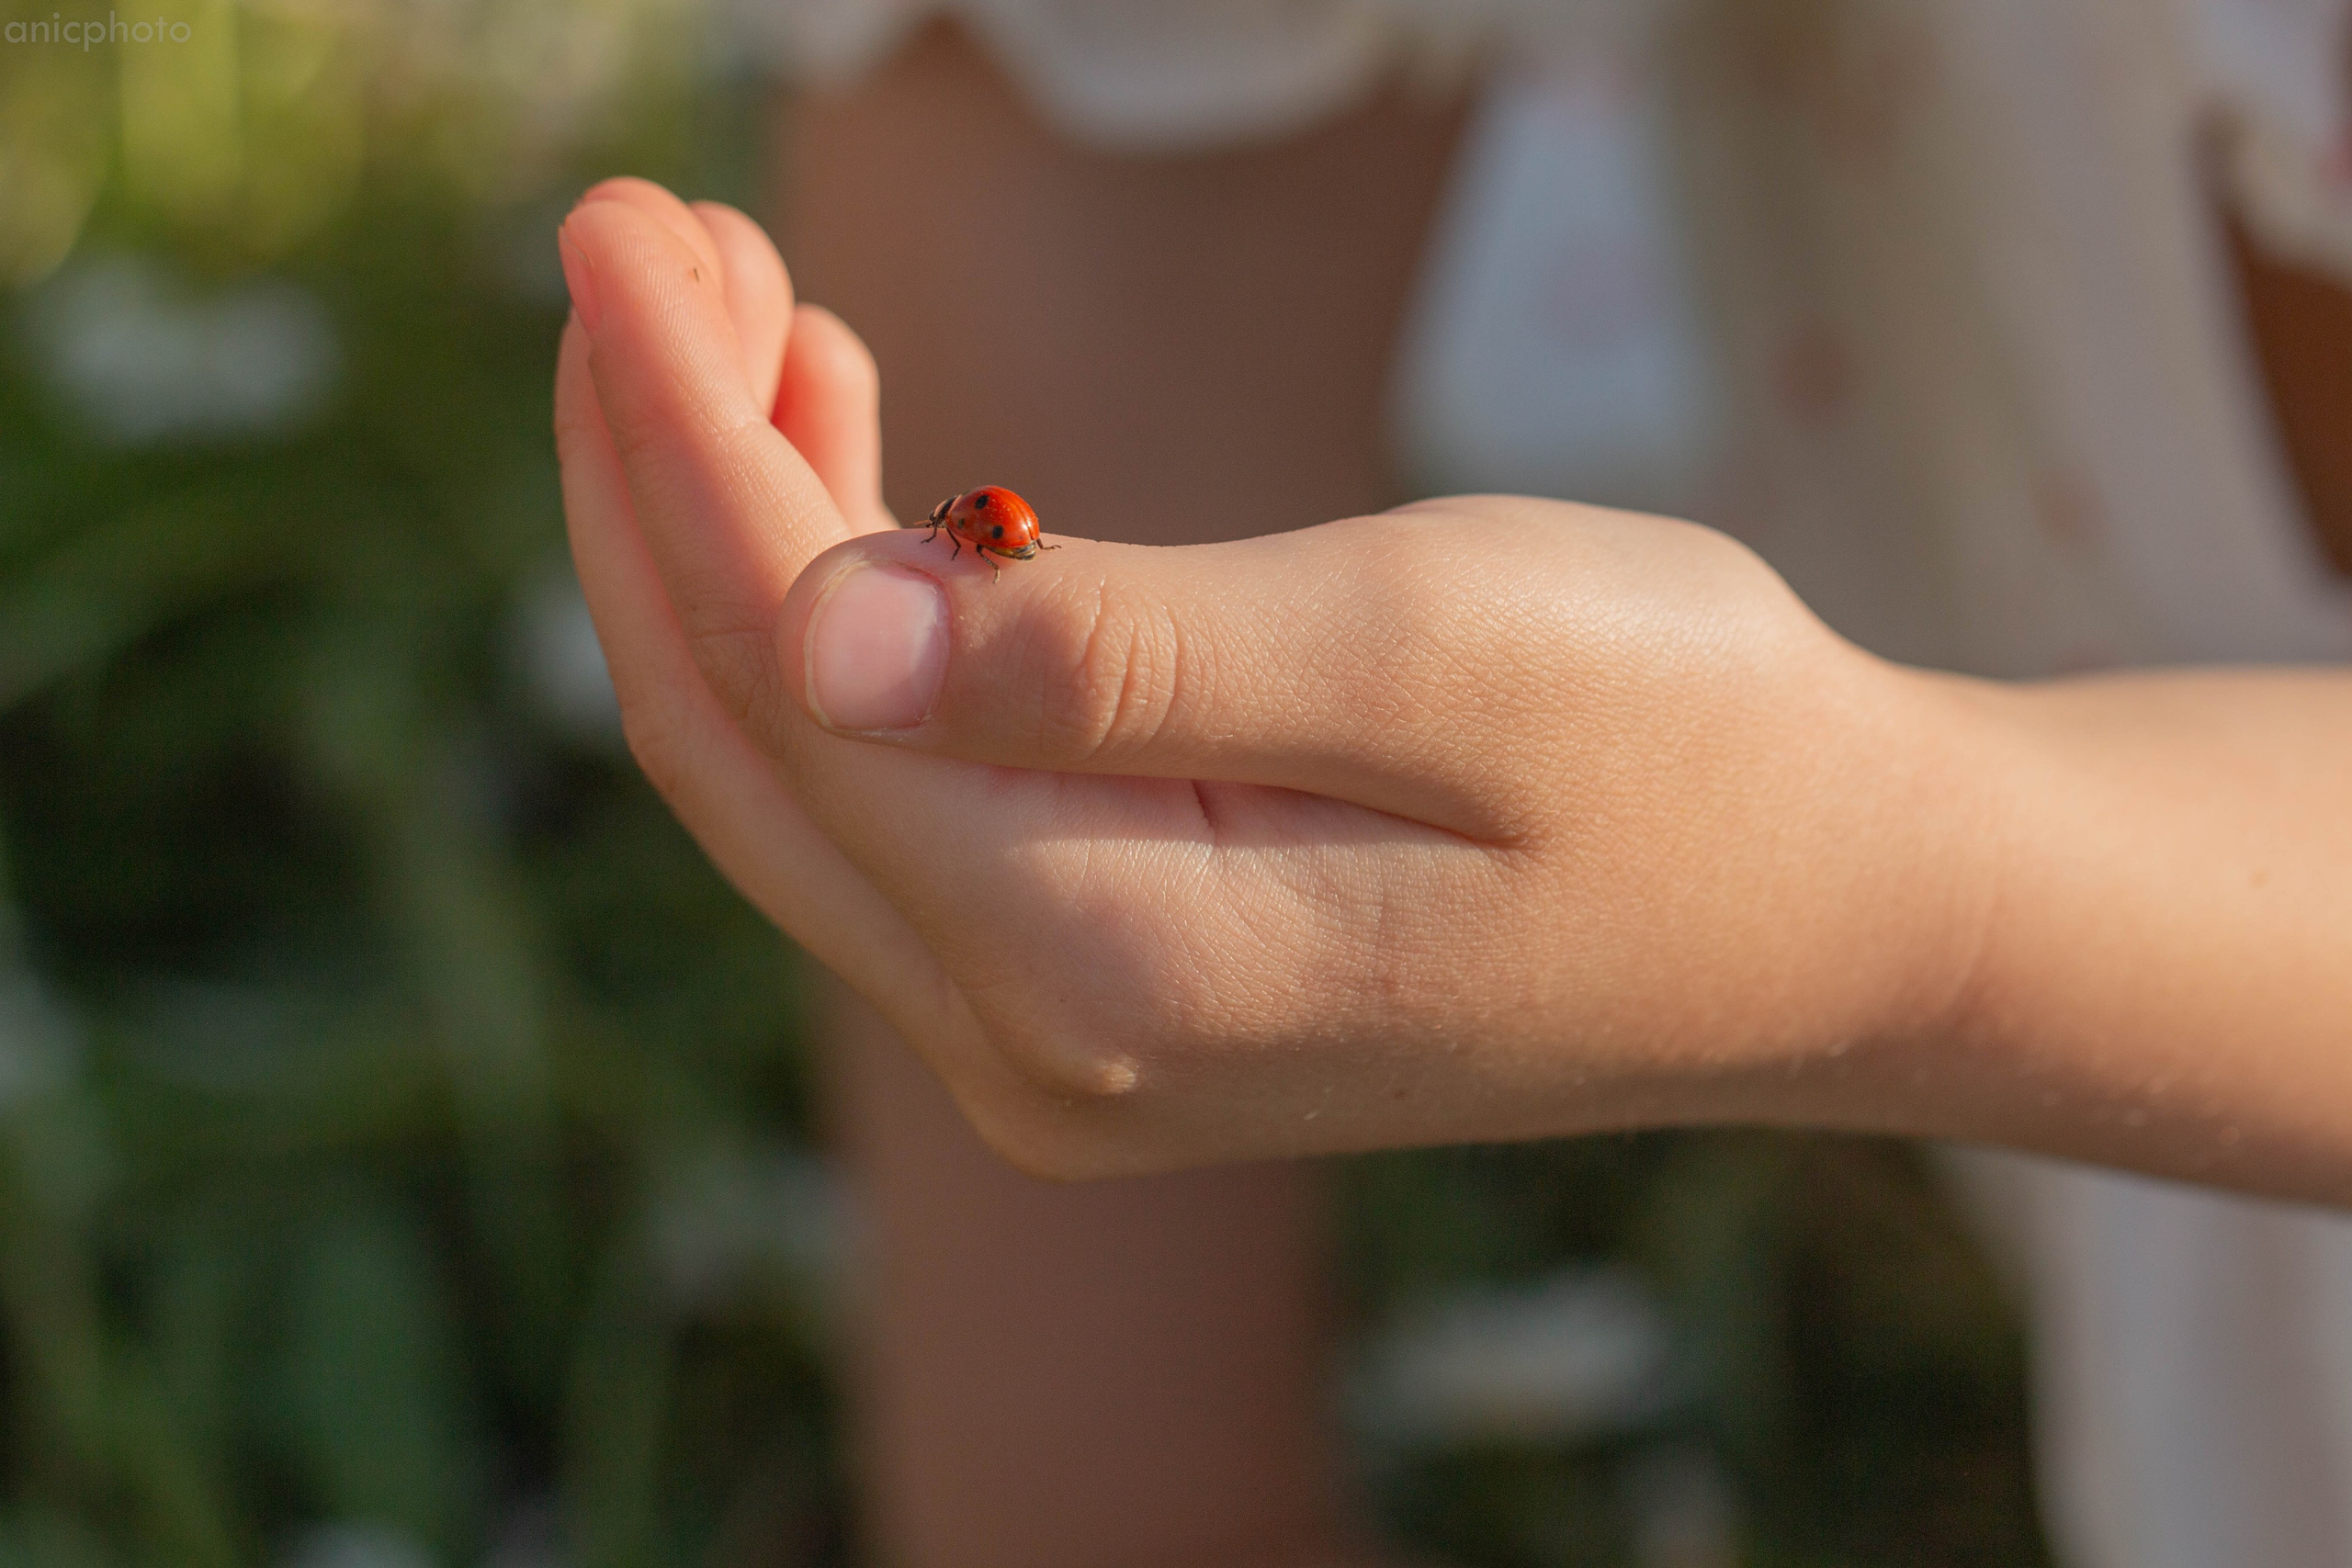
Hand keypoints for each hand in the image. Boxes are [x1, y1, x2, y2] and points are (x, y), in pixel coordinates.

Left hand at [554, 181, 1994, 1177]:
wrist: (1830, 919)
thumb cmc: (1693, 749)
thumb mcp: (1442, 651)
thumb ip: (1122, 654)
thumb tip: (819, 625)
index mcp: (1114, 964)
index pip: (798, 674)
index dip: (679, 436)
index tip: (614, 229)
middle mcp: (1044, 1049)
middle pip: (749, 737)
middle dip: (664, 473)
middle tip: (647, 233)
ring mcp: (1058, 1046)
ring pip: (803, 769)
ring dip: (743, 540)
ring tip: (744, 312)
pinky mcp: (1095, 996)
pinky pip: (897, 799)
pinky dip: (846, 626)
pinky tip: (857, 468)